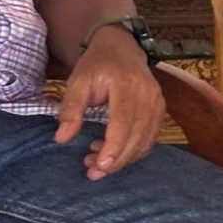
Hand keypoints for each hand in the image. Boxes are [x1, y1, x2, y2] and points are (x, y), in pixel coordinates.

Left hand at [57, 28, 164, 178]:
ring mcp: (158, 103)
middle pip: (137, 136)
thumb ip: (71, 110)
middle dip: (116, 160)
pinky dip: (133, 151)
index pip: (124, 122)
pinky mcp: (160, 111)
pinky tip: (112, 152)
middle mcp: (148, 95)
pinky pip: (150, 139)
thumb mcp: (77, 82)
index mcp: (128, 85)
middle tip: (92, 173)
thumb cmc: (97, 65)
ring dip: (124, 158)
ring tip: (96, 162)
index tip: (98, 167)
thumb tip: (62, 138)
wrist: (121, 49)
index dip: (114, 147)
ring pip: (145, 141)